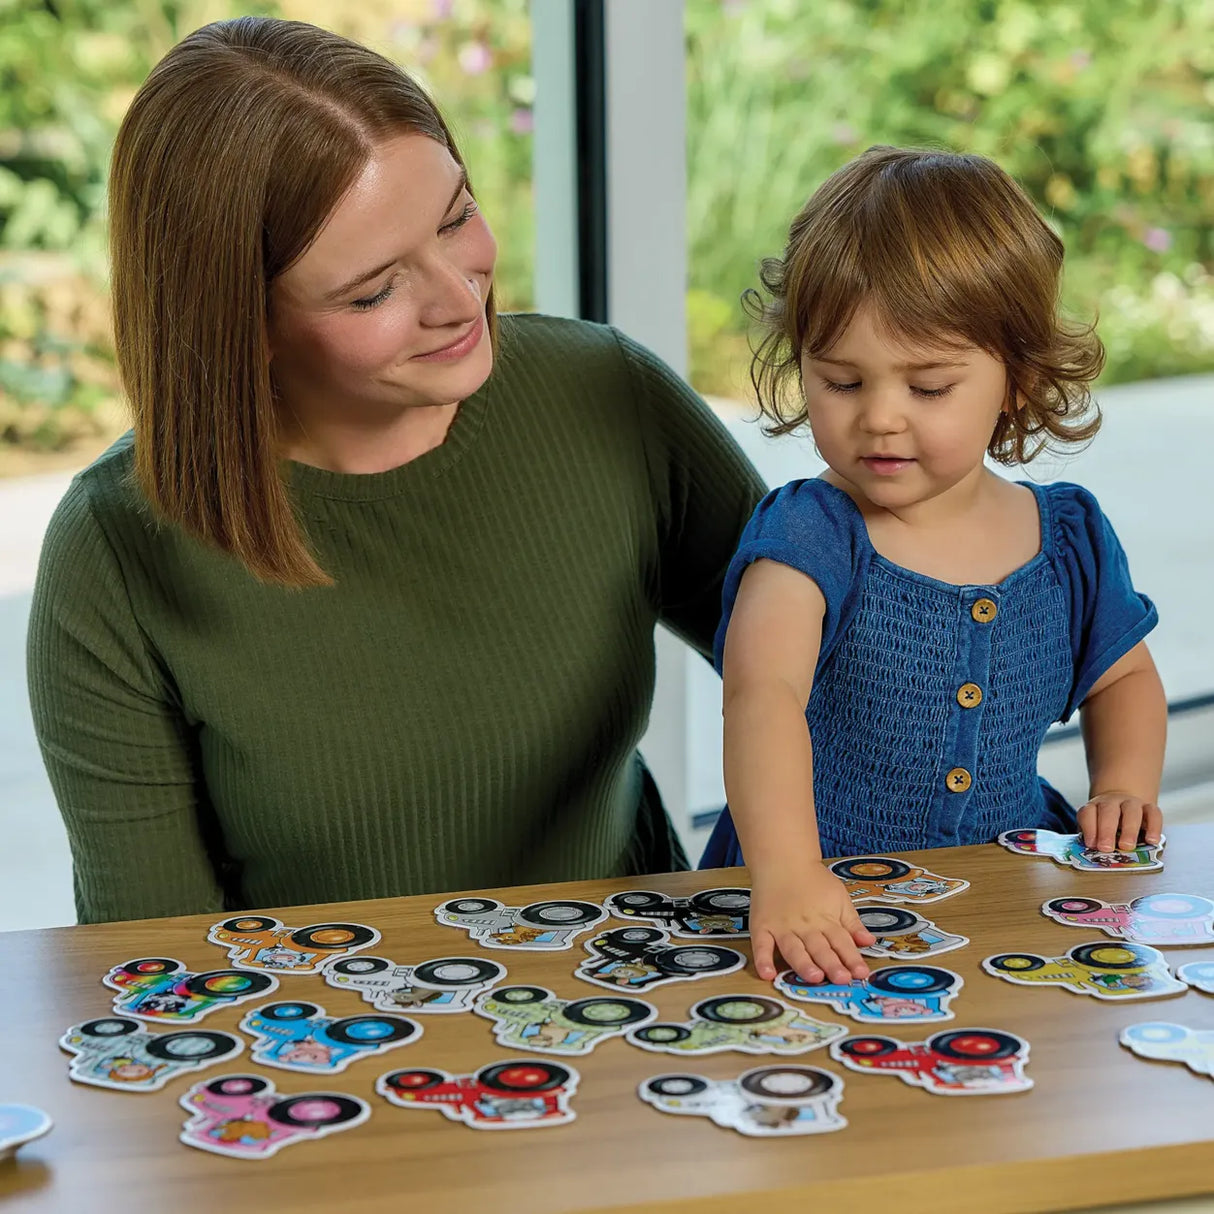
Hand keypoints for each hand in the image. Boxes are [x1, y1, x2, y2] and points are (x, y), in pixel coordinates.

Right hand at [749, 864, 875, 984]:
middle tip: (842, 979)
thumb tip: (868, 941)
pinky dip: (762, 960)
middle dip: (832, 964)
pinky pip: (761, 945)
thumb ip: (852, 923)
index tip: (861, 973)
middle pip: (820, 948)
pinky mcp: (762, 926)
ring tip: (814, 976)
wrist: (783, 859)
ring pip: (794, 949)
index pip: (842, 942)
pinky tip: (767, 974)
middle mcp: (805, 925)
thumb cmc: (813, 879)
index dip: (852, 958)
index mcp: (826, 919)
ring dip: (804, 964)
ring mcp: (782, 927)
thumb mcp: (839, 897)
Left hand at [1077, 791, 1162, 852]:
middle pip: (1108, 812)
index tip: (1091, 845)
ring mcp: (1131, 803)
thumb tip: (1094, 852)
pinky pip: (1154, 814)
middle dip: (1106, 831)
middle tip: (1106, 848)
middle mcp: (1112, 802)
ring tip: (1127, 847)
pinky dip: (1154, 828)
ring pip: (1131, 812)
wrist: (1122, 806)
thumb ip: (1095, 839)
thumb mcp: (1096, 830)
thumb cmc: (1106, 824)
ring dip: (1129, 830)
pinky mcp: (1149, 808)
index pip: (1088, 813)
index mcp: (1094, 807)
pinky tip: (1152, 841)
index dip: (1089, 829)